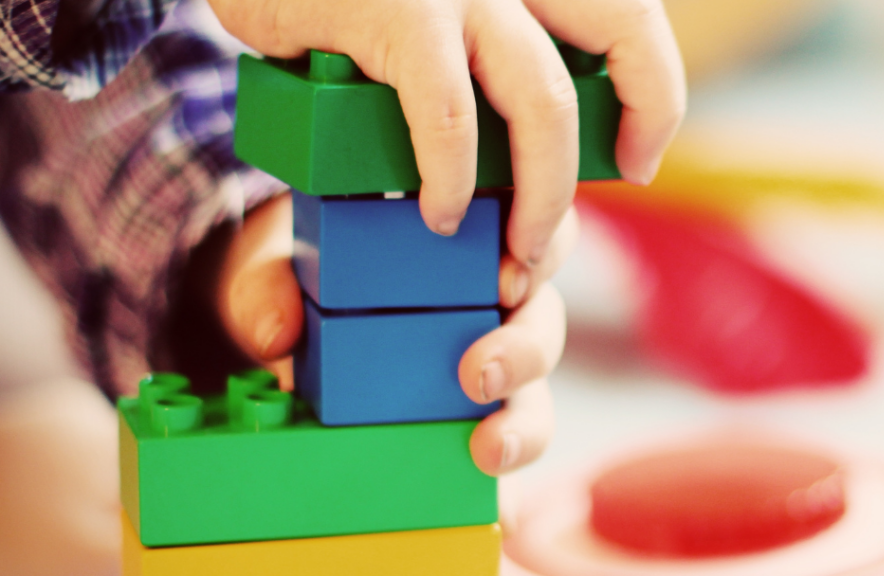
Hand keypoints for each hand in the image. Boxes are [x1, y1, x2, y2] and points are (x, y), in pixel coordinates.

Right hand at [208, 0, 683, 268]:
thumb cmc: (353, 0)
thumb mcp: (440, 11)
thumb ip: (492, 53)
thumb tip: (532, 150)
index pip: (635, 20)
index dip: (654, 97)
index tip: (636, 160)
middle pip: (624, 38)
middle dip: (619, 142)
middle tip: (560, 226)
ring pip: (544, 100)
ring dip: (541, 195)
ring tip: (513, 251)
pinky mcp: (396, 11)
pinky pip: (448, 116)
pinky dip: (451, 179)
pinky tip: (437, 212)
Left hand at [216, 193, 577, 474]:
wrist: (287, 325)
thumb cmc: (303, 277)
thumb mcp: (279, 268)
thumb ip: (268, 286)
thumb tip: (276, 333)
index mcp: (464, 235)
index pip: (529, 227)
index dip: (541, 248)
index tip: (507, 277)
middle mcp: (490, 295)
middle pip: (543, 312)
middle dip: (526, 345)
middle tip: (480, 373)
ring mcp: (490, 357)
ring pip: (538, 383)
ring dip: (526, 416)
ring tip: (489, 445)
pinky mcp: (478, 414)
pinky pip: (511, 436)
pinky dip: (513, 466)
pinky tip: (496, 490)